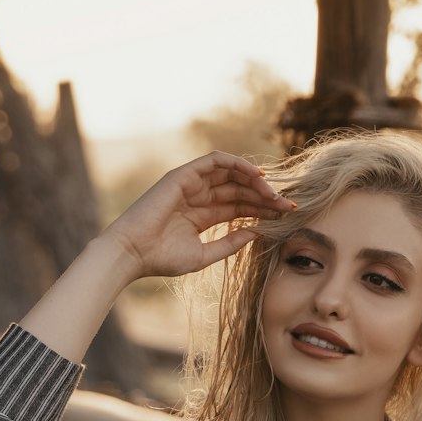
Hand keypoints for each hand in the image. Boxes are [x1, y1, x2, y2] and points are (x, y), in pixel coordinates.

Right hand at [101, 150, 295, 280]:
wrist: (133, 253)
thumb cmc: (162, 259)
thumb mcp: (204, 255)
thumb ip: (231, 243)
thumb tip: (257, 232)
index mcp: (203, 216)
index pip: (240, 206)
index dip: (263, 208)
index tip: (286, 215)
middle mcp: (199, 197)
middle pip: (240, 189)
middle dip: (265, 196)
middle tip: (288, 205)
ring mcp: (191, 184)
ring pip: (232, 174)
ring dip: (255, 181)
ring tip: (274, 193)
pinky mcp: (184, 175)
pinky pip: (215, 161)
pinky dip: (237, 164)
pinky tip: (257, 175)